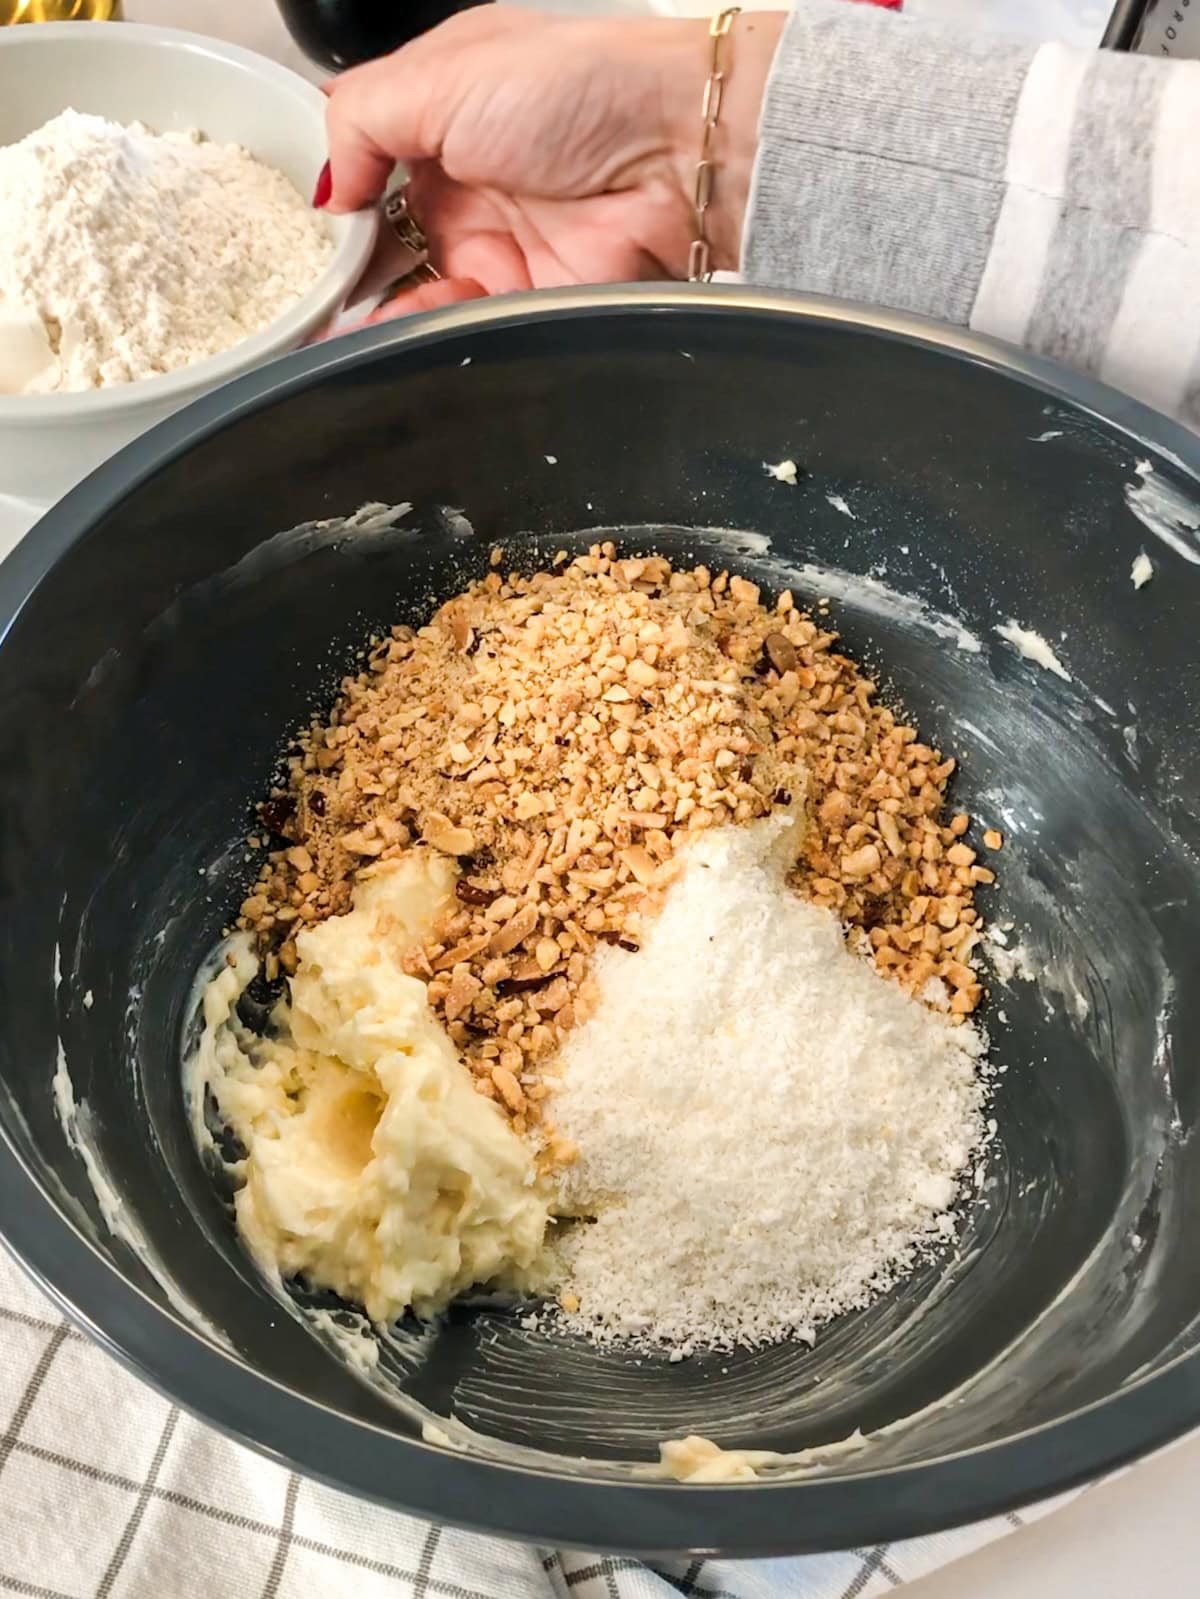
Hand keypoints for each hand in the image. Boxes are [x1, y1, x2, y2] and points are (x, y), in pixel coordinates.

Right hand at [321, 7, 784, 321]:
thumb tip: (323, 186)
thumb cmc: (577, 86)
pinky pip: (456, 324)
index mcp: (440, 112)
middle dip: (341, 268)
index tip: (293, 231)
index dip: (327, 198)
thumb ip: (361, 120)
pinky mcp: (524, 298)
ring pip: (410, 289)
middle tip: (301, 292)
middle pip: (380, 238)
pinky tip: (383, 333)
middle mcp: (463, 180)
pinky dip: (417, 331)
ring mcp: (493, 244)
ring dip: (370, 309)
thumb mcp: (441, 73)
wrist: (678, 153)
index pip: (362, 163)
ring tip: (327, 326)